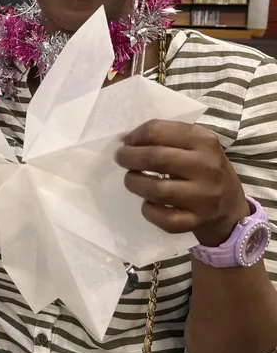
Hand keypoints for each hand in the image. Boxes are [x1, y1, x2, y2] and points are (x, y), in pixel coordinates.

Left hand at [116, 120, 249, 246]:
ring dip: (135, 183)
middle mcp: (207, 167)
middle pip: (157, 158)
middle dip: (129, 157)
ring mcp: (204, 197)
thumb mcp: (194, 145)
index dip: (136, 135)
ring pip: (158, 190)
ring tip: (132, 180)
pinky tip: (148, 204)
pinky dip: (149, 211)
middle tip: (121, 159)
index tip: (127, 142)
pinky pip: (164, 218)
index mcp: (204, 141)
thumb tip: (126, 139)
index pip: (158, 131)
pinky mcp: (198, 221)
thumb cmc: (202, 169)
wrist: (230, 207)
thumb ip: (165, 137)